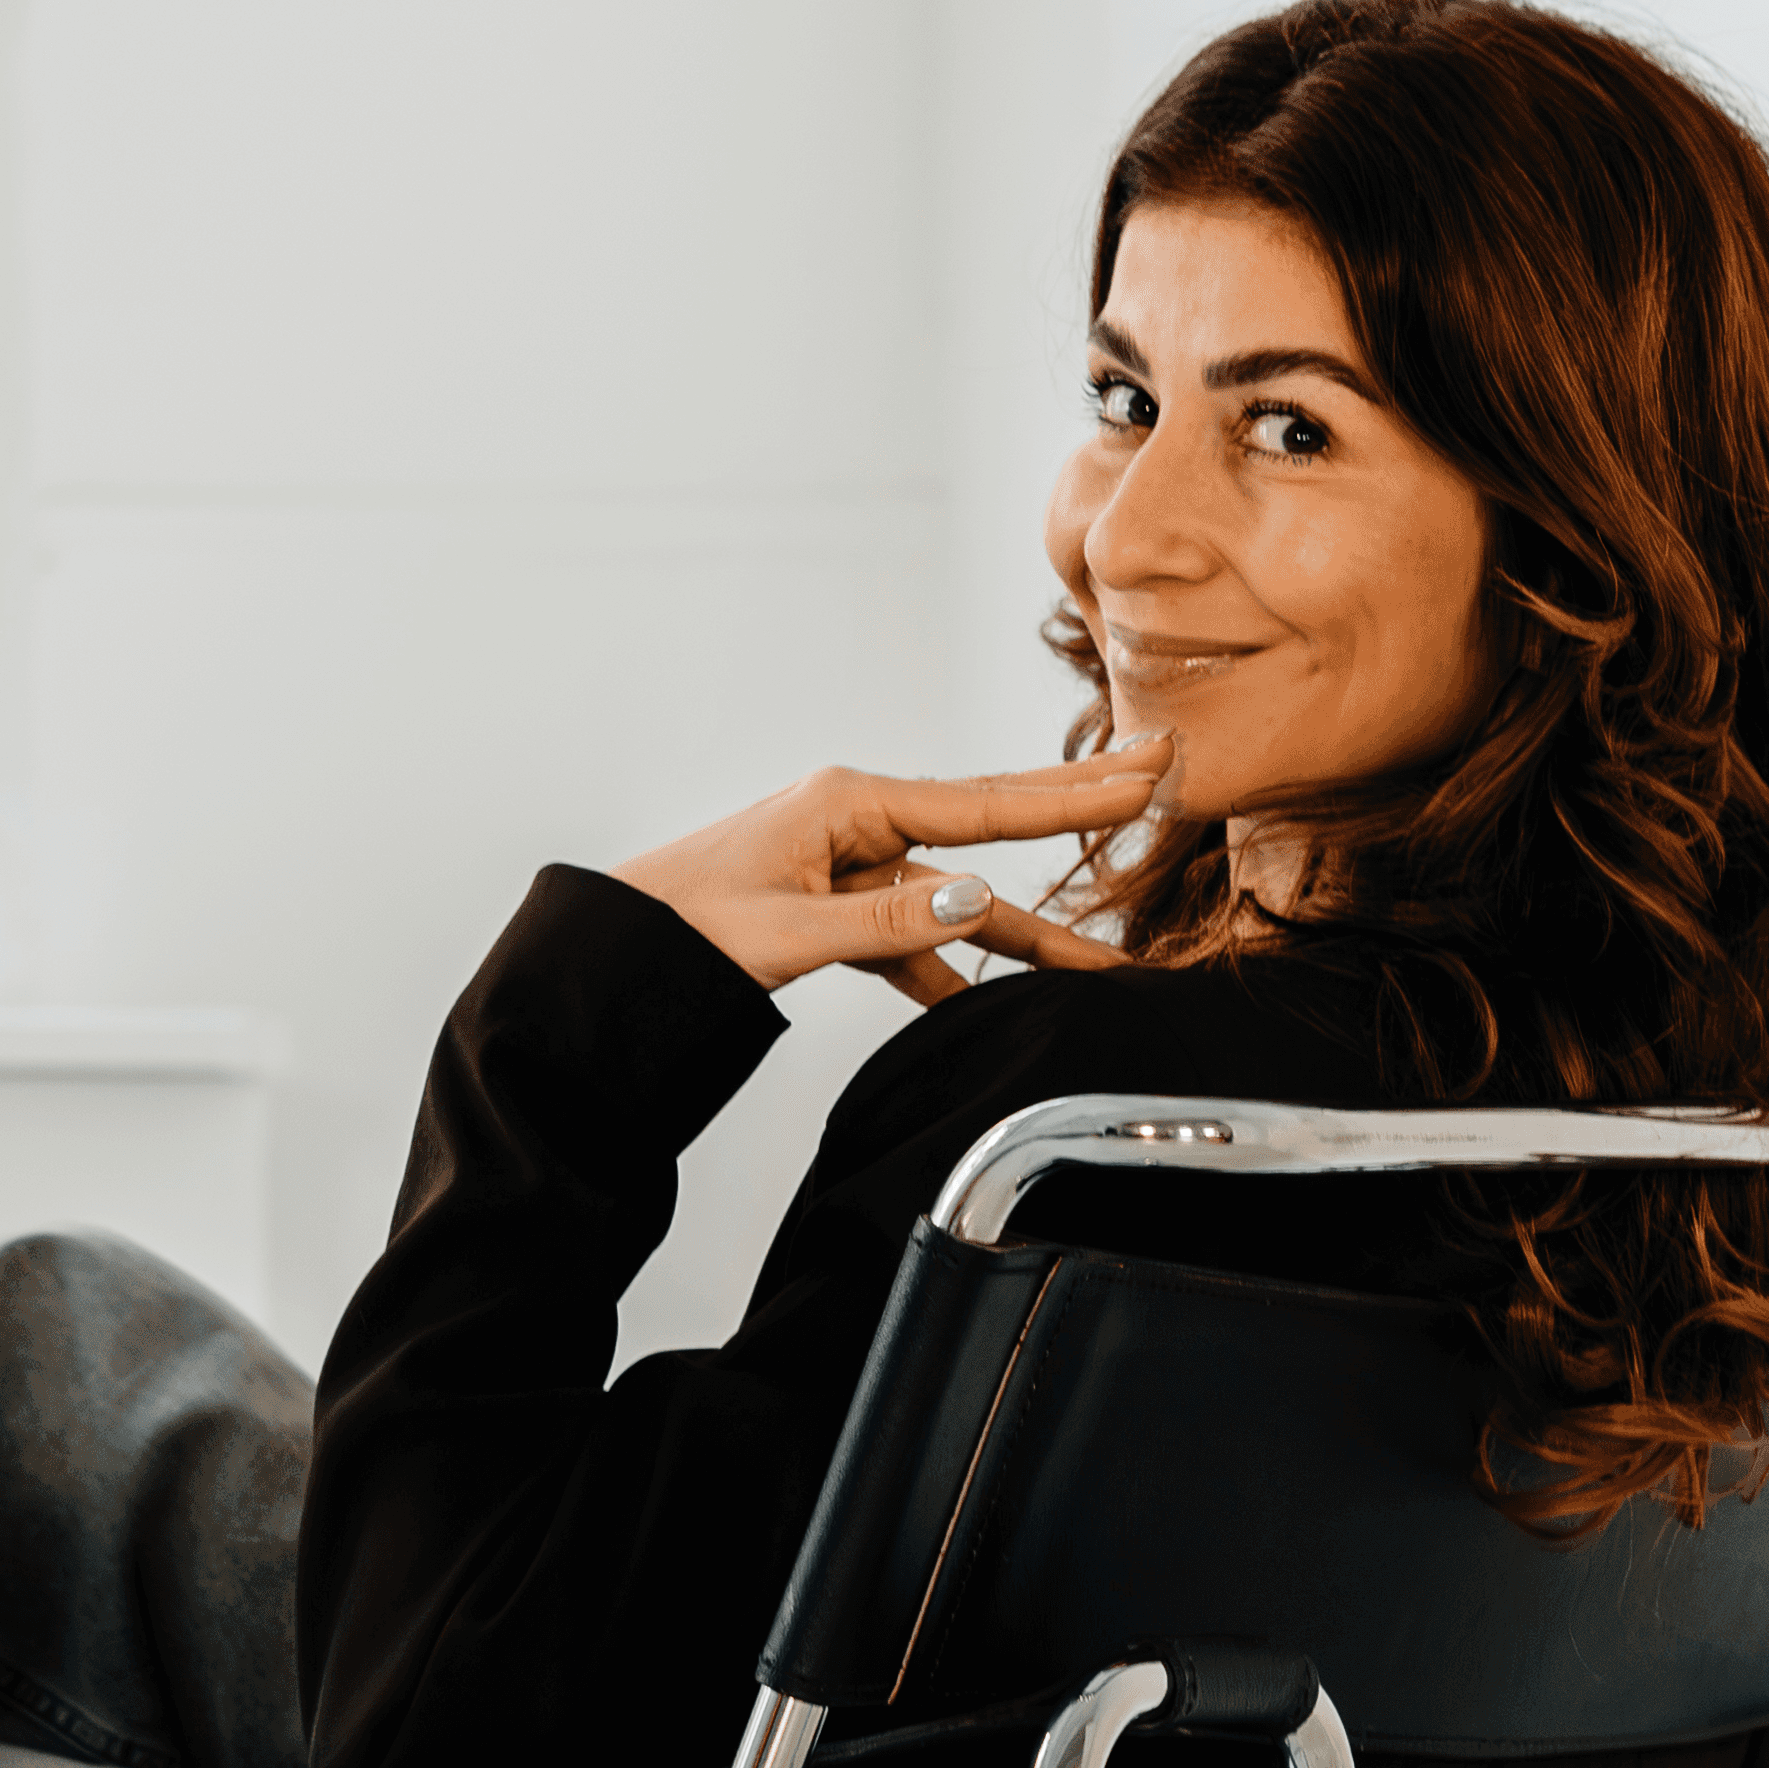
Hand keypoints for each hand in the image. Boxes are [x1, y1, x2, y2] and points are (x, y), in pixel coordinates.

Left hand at [613, 744, 1170, 1005]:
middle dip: (1073, 818)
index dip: (1071, 795)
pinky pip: (915, 936)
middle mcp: (858, 824)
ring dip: (1023, 934)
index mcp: (848, 803)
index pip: (984, 802)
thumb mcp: (786, 930)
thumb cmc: (680, 927)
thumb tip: (975, 898)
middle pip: (988, 826)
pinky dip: (953, 967)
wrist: (611, 950)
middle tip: (1157, 782)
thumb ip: (886, 921)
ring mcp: (851, 867)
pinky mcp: (837, 911)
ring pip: (958, 900)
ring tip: (1097, 966)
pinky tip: (991, 997)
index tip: (1143, 770)